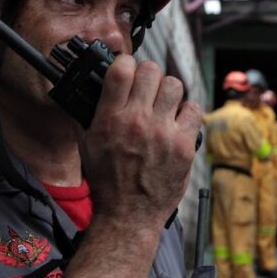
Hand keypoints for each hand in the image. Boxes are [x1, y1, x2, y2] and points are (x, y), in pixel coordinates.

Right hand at [79, 55, 201, 228]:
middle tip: (145, 88)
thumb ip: (85, 114)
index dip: (125, 63)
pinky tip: (177, 121)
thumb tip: (83, 89)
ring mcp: (163, 132)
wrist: (129, 214)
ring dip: (167, 91)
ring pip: (174, 85)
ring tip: (162, 104)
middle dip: (147, 75)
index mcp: (110, 118)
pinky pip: (193, 110)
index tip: (126, 70)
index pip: (122, 68)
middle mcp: (138, 121)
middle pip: (151, 70)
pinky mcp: (184, 145)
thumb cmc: (107, 181)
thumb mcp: (86, 144)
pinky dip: (186, 112)